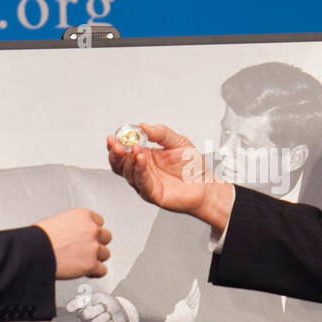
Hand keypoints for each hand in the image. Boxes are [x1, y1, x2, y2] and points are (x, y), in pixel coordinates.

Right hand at [35, 208, 110, 278]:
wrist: (33, 252)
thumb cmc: (38, 238)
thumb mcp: (56, 221)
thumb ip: (71, 226)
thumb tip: (73, 233)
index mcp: (83, 216)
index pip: (98, 222)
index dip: (92, 231)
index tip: (88, 236)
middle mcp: (91, 230)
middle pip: (105, 237)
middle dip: (97, 243)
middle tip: (86, 249)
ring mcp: (93, 247)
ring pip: (105, 254)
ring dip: (96, 258)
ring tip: (84, 261)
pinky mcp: (91, 264)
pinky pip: (102, 270)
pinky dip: (95, 272)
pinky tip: (87, 272)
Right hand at [75, 290, 130, 321]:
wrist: (120, 311)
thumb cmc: (107, 304)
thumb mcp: (97, 296)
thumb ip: (84, 299)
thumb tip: (69, 307)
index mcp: (81, 310)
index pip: (77, 308)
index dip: (81, 305)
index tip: (89, 304)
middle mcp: (84, 321)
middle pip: (86, 315)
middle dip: (99, 309)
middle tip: (105, 307)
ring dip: (105, 317)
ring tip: (109, 315)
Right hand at [106, 124, 232, 231]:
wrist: (206, 185)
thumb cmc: (193, 167)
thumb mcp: (177, 141)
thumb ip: (161, 133)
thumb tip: (143, 126)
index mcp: (146, 157)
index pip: (124, 151)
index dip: (117, 143)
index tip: (114, 135)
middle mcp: (143, 170)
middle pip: (120, 164)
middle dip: (115, 153)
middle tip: (116, 143)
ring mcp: (146, 183)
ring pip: (128, 173)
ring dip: (128, 160)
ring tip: (134, 148)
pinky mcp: (152, 194)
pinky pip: (141, 182)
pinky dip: (138, 171)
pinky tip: (140, 160)